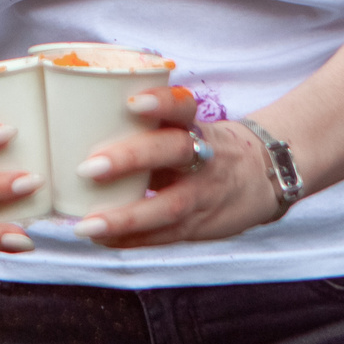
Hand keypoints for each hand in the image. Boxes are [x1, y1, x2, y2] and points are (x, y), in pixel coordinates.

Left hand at [67, 87, 287, 247]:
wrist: (268, 175)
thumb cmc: (207, 147)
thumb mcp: (188, 129)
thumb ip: (147, 132)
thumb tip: (75, 130)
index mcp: (195, 127)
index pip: (182, 108)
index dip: (160, 103)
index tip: (132, 102)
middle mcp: (203, 158)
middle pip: (172, 153)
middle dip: (130, 159)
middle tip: (88, 167)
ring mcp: (204, 194)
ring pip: (169, 205)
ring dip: (125, 218)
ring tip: (87, 226)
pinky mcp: (201, 225)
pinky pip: (166, 236)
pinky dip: (132, 240)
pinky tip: (102, 241)